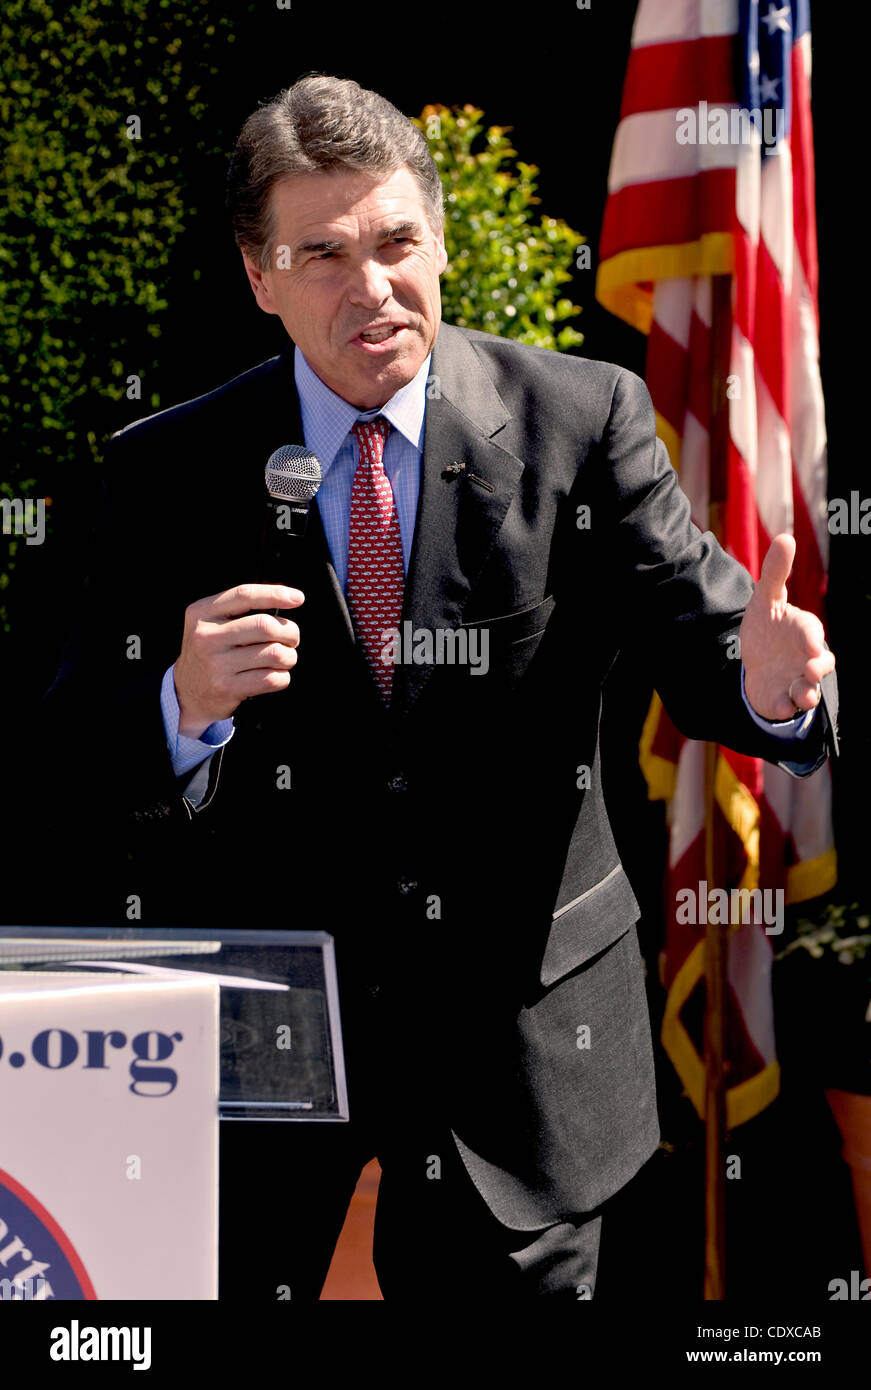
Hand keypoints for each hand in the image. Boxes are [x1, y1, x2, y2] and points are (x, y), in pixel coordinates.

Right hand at [173, 584, 303, 737]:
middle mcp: (206, 636)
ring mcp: (215, 664)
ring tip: (285, 659)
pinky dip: (283, 677)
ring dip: (290, 657)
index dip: (275, 594)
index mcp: (202, 613)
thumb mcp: (210, 623)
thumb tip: (289, 598)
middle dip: (290, 632)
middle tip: (292, 639)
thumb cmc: (210, 652)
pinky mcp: (227, 688)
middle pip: (265, 626)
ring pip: (274, 654)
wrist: (185, 693)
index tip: (298, 598)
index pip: (244, 595)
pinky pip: (272, 679)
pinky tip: (276, 676)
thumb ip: (238, 609)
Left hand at [739, 535, 834, 721]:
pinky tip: (780, 706)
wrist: (753, 660)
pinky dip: (785, 707)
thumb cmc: (767, 628)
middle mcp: (806, 659)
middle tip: (811, 670)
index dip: (813, 640)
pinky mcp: (783, 700)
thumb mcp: (765, 600)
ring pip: (810, 690)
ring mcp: (797, 681)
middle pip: (821, 665)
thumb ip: (774, 573)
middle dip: (818, 668)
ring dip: (807, 694)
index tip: (812, 646)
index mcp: (804, 632)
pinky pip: (787, 707)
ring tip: (802, 697)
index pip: (813, 633)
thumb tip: (785, 537)